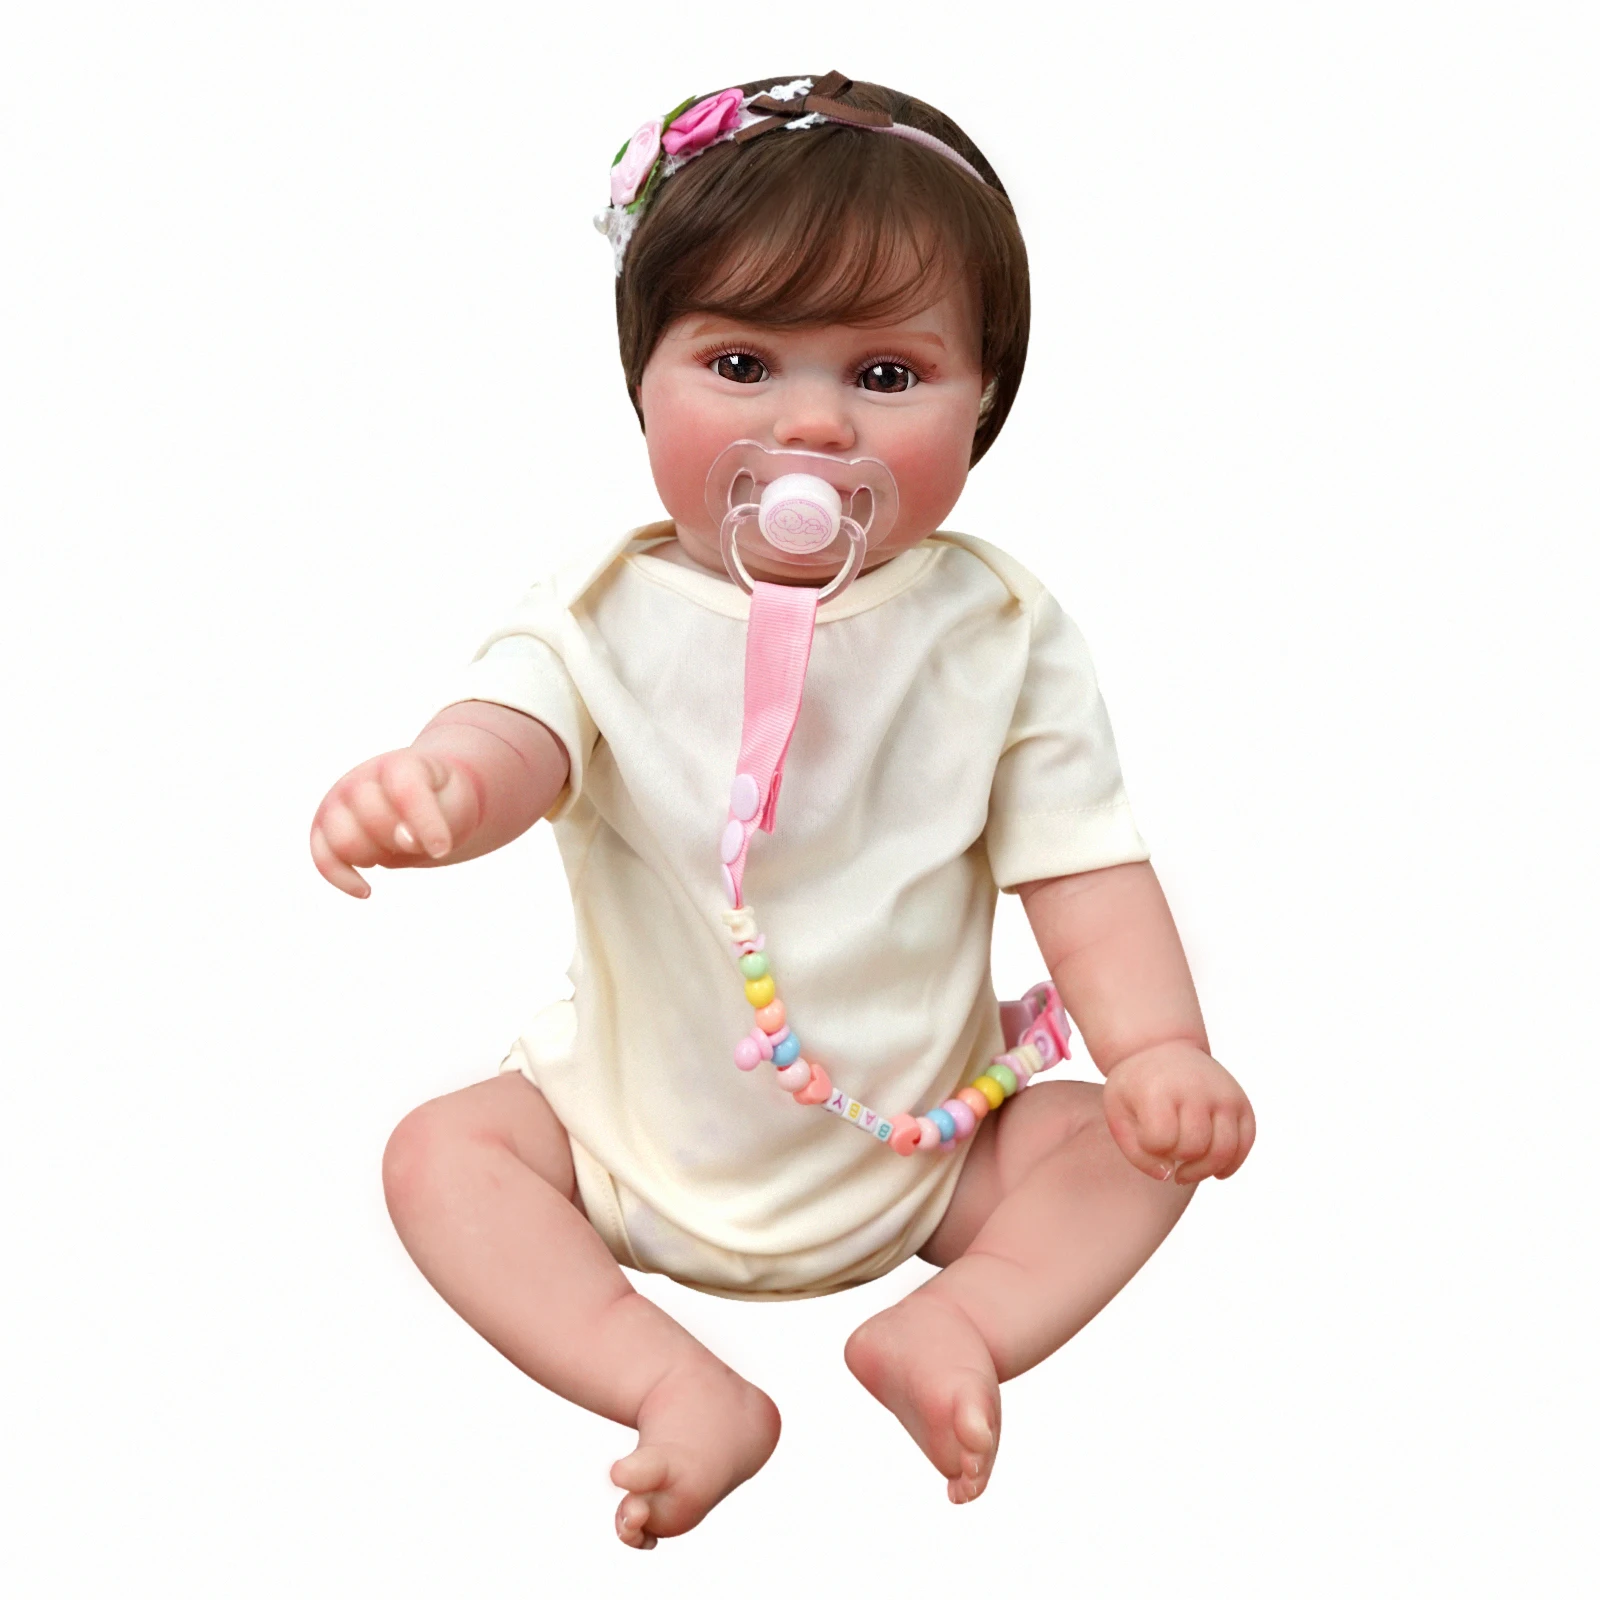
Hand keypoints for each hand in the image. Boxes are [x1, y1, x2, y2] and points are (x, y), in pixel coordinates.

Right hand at [309, 747, 479, 897]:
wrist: (427, 796)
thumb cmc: (445, 801)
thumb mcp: (456, 806)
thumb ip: (436, 820)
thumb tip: (404, 840)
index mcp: (400, 765)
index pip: (406, 792)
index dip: (425, 824)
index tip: (443, 850)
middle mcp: (362, 779)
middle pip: (373, 821)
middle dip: (400, 841)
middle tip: (416, 839)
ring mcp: (339, 801)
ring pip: (344, 843)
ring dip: (374, 858)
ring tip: (393, 849)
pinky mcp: (324, 827)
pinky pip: (322, 859)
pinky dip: (343, 879)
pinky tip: (367, 891)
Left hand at [1101, 1042, 1254, 1183]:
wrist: (1162, 1047)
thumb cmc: (1136, 1085)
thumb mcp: (1117, 1112)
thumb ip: (1135, 1152)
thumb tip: (1169, 1175)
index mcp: (1160, 1088)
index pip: (1160, 1140)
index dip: (1150, 1148)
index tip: (1144, 1136)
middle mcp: (1196, 1089)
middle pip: (1193, 1149)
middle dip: (1177, 1159)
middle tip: (1166, 1153)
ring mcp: (1223, 1094)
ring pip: (1224, 1151)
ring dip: (1204, 1170)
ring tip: (1186, 1170)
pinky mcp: (1240, 1102)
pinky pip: (1245, 1143)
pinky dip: (1231, 1163)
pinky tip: (1214, 1171)